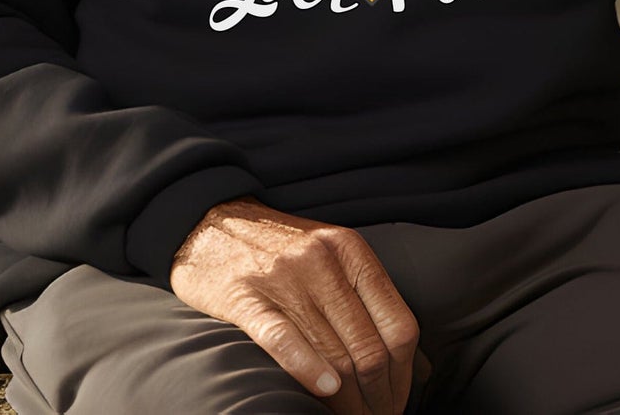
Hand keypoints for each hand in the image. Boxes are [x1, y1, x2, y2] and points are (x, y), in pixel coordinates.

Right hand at [169, 195, 421, 414]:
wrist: (211, 223)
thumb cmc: (279, 250)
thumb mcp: (330, 254)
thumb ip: (364, 294)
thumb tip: (407, 359)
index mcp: (350, 250)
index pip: (398, 325)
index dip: (403, 375)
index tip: (397, 401)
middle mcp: (322, 259)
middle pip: (368, 347)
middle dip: (377, 396)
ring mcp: (283, 277)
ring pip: (332, 352)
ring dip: (347, 400)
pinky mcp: (245, 296)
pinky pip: (283, 338)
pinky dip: (307, 369)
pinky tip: (322, 391)